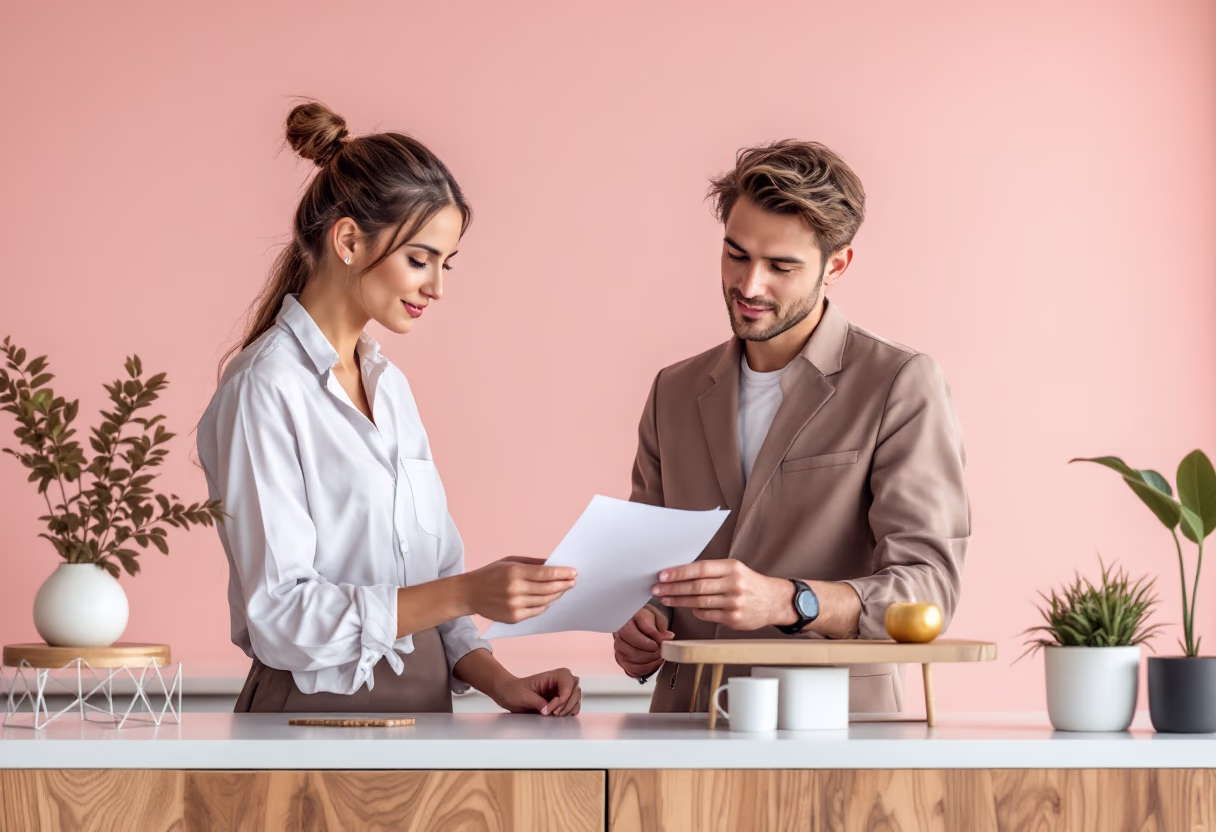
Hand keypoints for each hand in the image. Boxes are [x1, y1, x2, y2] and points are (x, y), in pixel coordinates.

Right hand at [459, 557, 576, 623]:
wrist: (469, 593)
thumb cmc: (491, 574)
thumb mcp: (509, 561)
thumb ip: (532, 563)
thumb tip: (554, 564)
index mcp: (514, 572)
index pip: (546, 573)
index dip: (562, 573)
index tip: (573, 572)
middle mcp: (515, 589)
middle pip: (548, 588)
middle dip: (564, 584)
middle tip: (573, 581)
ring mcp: (514, 605)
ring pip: (545, 601)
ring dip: (557, 595)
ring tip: (563, 589)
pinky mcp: (513, 617)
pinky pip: (536, 611)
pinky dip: (546, 605)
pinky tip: (550, 599)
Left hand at [491, 668, 581, 715]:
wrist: (507, 694)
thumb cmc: (513, 691)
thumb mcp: (523, 697)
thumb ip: (536, 702)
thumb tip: (548, 711)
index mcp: (552, 675)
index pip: (567, 684)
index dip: (562, 698)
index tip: (550, 710)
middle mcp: (559, 681)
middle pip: (575, 689)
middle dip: (568, 703)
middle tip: (555, 714)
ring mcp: (561, 690)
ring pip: (577, 697)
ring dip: (570, 708)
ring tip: (557, 715)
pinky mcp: (560, 700)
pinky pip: (573, 704)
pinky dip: (571, 710)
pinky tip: (561, 715)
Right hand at [614, 605, 672, 677]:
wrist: (645, 629)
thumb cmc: (650, 623)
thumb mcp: (657, 619)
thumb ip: (661, 628)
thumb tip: (667, 637)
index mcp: (628, 621)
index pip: (634, 632)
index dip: (649, 640)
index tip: (661, 643)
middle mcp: (619, 635)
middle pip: (630, 647)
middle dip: (649, 652)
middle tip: (661, 652)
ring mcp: (619, 649)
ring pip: (631, 659)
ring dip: (648, 661)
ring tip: (659, 657)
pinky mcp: (622, 661)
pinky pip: (632, 669)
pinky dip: (646, 669)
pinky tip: (654, 663)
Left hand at [651, 559, 795, 630]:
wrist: (774, 601)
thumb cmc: (749, 583)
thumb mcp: (734, 569)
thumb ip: (711, 571)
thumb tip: (680, 573)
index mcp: (732, 568)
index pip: (700, 569)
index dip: (679, 573)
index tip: (662, 575)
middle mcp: (734, 584)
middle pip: (697, 587)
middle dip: (673, 588)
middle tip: (657, 588)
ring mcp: (734, 603)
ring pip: (700, 602)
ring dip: (679, 600)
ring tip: (666, 598)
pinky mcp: (734, 619)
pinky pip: (707, 615)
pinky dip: (695, 611)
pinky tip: (688, 607)